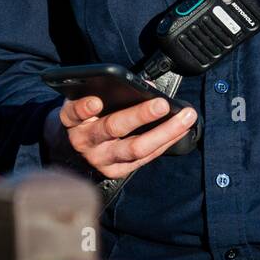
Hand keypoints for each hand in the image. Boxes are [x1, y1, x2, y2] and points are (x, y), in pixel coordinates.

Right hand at [43, 96, 196, 179]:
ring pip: (135, 148)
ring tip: (186, 117)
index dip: (84, 108)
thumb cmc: (88, 115)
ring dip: (165, 132)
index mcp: (73, 119)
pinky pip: (145, 158)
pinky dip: (166, 142)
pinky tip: (182, 130)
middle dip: (140, 115)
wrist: (75, 146)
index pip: (74, 113)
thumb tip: (147, 86)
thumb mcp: (89, 98)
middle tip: (162, 104)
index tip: (96, 101)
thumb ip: (109, 90)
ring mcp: (100, 159)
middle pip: (112, 128)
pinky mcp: (115, 172)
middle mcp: (84, 141)